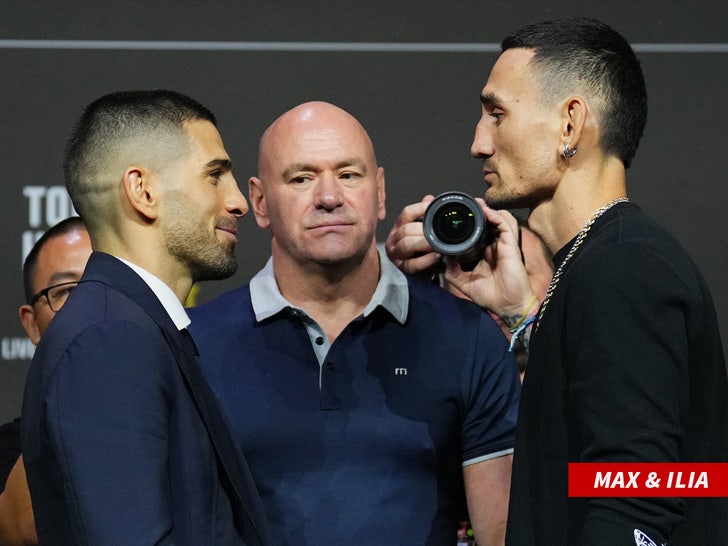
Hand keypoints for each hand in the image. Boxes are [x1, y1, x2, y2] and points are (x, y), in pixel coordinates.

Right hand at [385, 195, 441, 274]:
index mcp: (399, 226)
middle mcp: (394, 239)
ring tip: (439, 244)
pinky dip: (426, 260)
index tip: (435, 208)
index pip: (407, 213)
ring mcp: (396, 255)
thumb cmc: (423, 249)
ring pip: (406, 245)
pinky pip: (413, 264)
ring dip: (424, 243)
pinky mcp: (403, 270)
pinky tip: (437, 256)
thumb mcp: (424, 230)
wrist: (422, 272)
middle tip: (440, 231)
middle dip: (424, 230)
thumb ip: (426, 215)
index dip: (421, 208)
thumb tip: (430, 199)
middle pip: (406, 229)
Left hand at [445, 204, 535, 323]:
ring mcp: (504, 244)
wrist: (507, 305)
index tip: (457, 215)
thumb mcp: (463, 282)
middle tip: (467, 204)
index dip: (471, 221)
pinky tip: (486, 212)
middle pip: (490, 221)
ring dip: (489, 210)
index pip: (479, 231)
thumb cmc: (490, 295)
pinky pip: (506, 225)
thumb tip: (443, 255)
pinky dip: (496, 216)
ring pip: (500, 219)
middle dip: (480, 210)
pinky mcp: (511, 245)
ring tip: (477, 204)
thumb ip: (452, 269)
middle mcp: (494, 245)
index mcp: (484, 252)